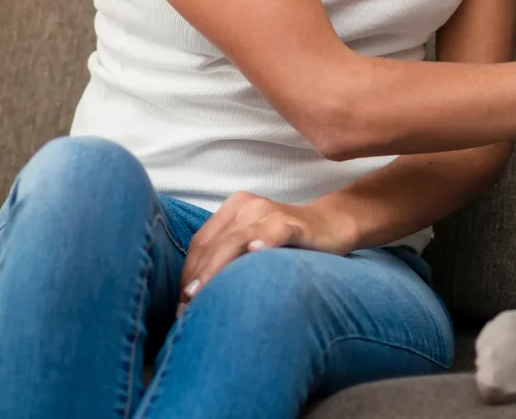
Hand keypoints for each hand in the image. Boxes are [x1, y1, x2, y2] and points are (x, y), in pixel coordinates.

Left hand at [178, 191, 356, 305]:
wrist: (333, 225)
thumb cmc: (288, 244)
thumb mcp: (252, 246)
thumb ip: (228, 260)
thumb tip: (195, 297)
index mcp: (233, 210)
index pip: (201, 243)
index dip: (188, 272)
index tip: (181, 303)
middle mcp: (248, 206)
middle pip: (214, 243)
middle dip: (198, 276)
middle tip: (187, 308)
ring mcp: (271, 213)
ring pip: (236, 240)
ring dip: (216, 269)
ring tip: (202, 293)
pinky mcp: (295, 224)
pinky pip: (276, 232)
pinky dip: (264, 242)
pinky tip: (255, 253)